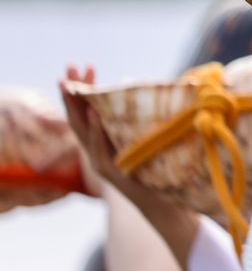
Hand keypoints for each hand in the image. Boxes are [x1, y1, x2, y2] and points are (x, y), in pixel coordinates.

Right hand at [60, 65, 147, 200]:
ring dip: (77, 107)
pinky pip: (99, 149)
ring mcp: (101, 162)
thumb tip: (149, 85)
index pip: (88, 111)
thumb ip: (143, 118)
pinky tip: (94, 113)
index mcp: (103, 142)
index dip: (85, 89)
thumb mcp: (148, 140)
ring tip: (74, 85)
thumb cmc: (157, 171)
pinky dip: (95, 131)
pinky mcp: (110, 173)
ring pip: (82, 132)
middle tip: (69, 66)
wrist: (163, 204)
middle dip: (72, 92)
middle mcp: (97, 151)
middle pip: (78, 117)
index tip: (86, 66)